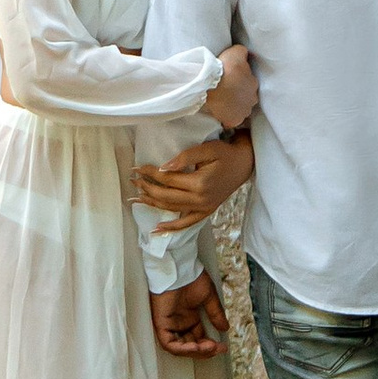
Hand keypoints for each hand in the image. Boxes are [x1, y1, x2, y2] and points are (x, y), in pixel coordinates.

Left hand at [133, 128, 254, 231]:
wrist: (244, 164)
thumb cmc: (225, 154)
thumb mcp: (207, 149)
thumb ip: (184, 157)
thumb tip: (163, 167)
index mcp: (199, 183)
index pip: (168, 179)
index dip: (150, 173)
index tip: (137, 168)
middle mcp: (200, 199)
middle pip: (166, 196)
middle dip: (147, 188)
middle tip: (133, 181)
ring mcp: (203, 208)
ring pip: (172, 209)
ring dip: (153, 204)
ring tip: (137, 198)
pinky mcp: (206, 212)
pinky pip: (186, 223)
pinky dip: (171, 228)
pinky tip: (157, 229)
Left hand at [151, 274, 230, 357]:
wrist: (179, 265)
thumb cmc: (191, 276)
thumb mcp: (208, 297)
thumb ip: (215, 313)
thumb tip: (225, 328)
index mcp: (189, 316)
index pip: (199, 338)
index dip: (210, 346)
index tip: (223, 347)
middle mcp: (179, 322)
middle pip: (191, 345)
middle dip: (205, 350)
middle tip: (218, 349)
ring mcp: (170, 323)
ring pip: (180, 348)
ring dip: (195, 352)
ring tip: (209, 348)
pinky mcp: (161, 323)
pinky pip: (169, 343)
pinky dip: (181, 349)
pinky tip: (195, 346)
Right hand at [207, 44, 259, 133]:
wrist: (211, 85)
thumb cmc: (224, 68)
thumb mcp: (236, 52)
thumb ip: (242, 52)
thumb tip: (244, 53)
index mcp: (254, 83)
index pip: (249, 82)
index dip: (240, 80)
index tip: (231, 79)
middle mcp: (252, 99)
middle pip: (247, 97)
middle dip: (239, 94)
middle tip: (227, 90)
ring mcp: (244, 111)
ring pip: (241, 109)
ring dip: (234, 106)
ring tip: (222, 102)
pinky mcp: (234, 121)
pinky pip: (232, 120)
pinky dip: (227, 118)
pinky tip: (220, 113)